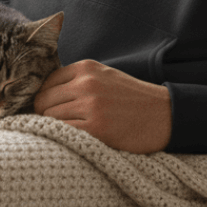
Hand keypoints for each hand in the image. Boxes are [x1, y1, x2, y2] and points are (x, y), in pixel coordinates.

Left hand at [33, 59, 171, 152]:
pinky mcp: (97, 128)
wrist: (163, 115)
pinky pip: (63, 132)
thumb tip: (44, 94)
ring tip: (66, 132)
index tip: (49, 109)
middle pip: (43, 100)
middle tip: (55, 124)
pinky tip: (73, 139)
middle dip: (45, 113)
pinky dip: (62, 137)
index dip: (45, 97)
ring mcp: (91, 105)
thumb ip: (77, 80)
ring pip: (50, 117)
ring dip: (52, 127)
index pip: (47, 81)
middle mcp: (86, 83)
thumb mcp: (104, 77)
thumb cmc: (131, 99)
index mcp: (87, 68)